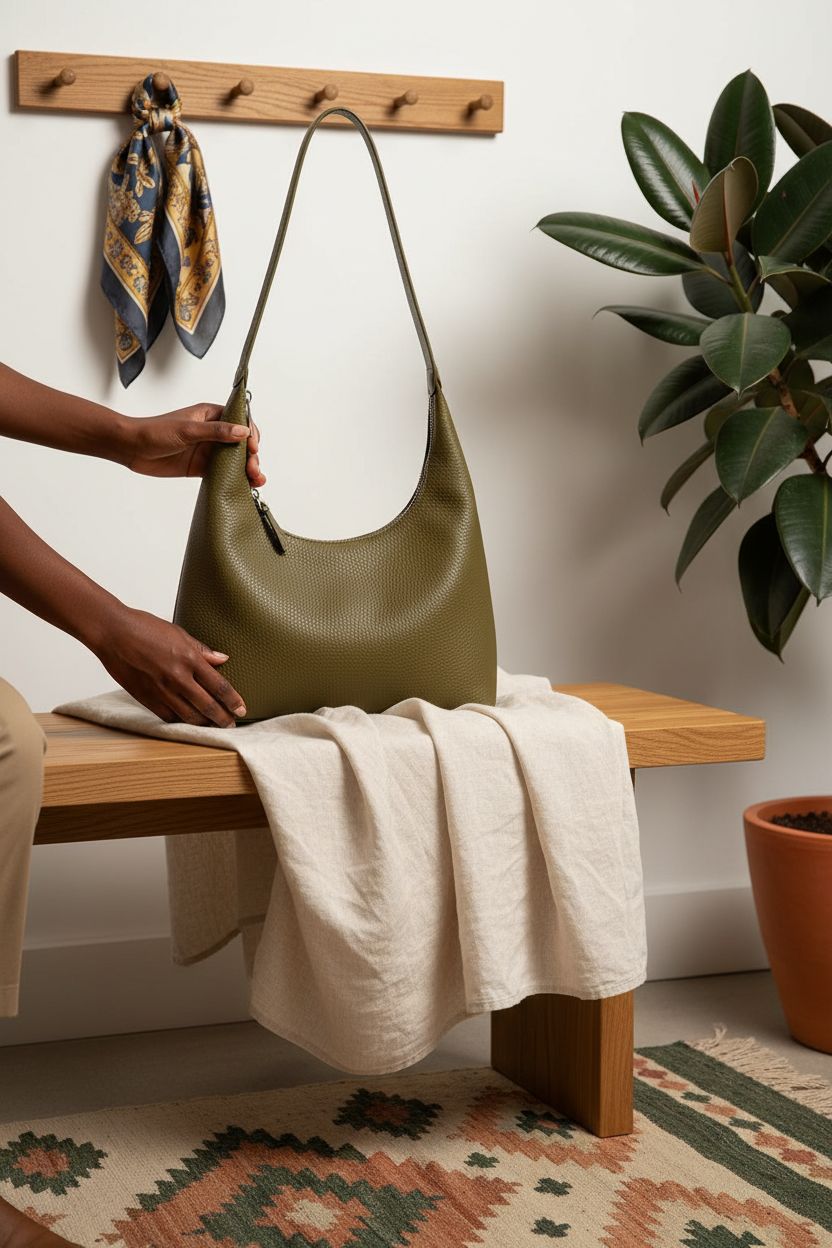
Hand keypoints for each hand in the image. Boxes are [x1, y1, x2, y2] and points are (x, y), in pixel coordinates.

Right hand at [94, 605, 245, 726]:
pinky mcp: (146, 698)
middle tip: (231, 724)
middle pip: (207, 706)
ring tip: (213, 725)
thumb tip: (223, 659)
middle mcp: (177, 677)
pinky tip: (187, 720)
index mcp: (189, 658)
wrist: (112, 633)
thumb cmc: (144, 628)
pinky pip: (168, 716)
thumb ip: (202, 650)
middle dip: (223, 718)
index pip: (219, 686)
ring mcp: (161, 690)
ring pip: (188, 716)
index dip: (233, 700)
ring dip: (204, 723)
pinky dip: (180, 721)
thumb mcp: (178, 633)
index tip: (242, 709)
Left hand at [123, 403, 264, 486]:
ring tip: (256, 480)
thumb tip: (242, 432)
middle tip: (253, 469)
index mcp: (211, 415)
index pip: (240, 421)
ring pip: (235, 459)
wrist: (132, 449)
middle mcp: (213, 432)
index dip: (250, 434)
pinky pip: (223, 473)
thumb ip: (216, 432)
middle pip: (241, 443)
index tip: (253, 447)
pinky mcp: (201, 466)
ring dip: (248, 469)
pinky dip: (235, 479)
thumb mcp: (187, 430)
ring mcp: (208, 450)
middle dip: (251, 456)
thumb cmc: (155, 431)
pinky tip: (245, 486)